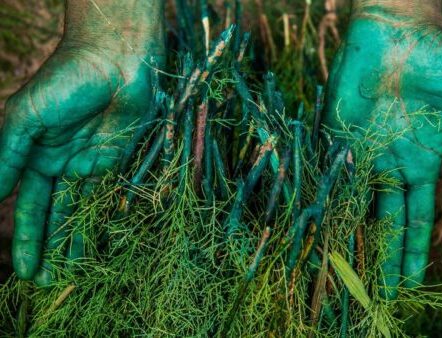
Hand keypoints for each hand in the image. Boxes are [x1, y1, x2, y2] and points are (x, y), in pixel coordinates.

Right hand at [0, 0, 163, 284]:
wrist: (114, 62)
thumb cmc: (65, 82)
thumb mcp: (25, 117)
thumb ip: (8, 156)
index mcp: (36, 156)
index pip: (29, 206)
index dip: (27, 237)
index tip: (24, 269)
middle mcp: (63, 164)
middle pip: (55, 214)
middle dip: (50, 246)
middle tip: (47, 281)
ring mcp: (92, 164)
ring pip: (84, 210)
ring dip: (78, 239)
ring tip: (74, 271)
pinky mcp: (119, 162)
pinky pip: (111, 196)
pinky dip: (107, 219)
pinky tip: (104, 242)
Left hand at [324, 0, 441, 297]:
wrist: (395, 30)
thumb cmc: (436, 57)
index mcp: (418, 162)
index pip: (414, 218)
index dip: (411, 251)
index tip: (409, 282)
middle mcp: (386, 164)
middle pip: (381, 220)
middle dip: (379, 255)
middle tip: (373, 292)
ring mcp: (357, 151)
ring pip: (350, 202)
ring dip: (345, 233)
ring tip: (338, 268)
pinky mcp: (332, 135)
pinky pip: (325, 173)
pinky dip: (320, 199)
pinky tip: (313, 226)